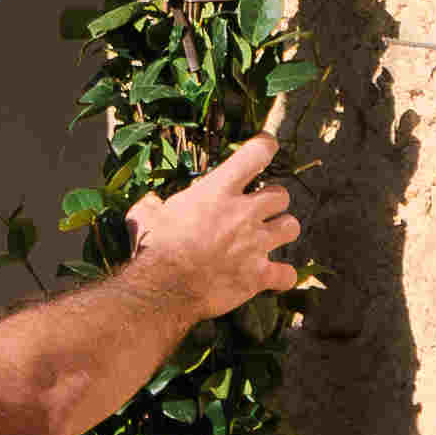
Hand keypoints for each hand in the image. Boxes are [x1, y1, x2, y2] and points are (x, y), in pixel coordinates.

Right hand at [123, 133, 301, 314]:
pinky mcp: (259, 275)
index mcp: (218, 190)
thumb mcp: (144, 215)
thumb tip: (150, 202)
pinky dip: (282, 276)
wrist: (165, 288)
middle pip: (281, 195)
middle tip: (259, 209)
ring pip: (291, 227)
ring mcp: (256, 244)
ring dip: (283, 230)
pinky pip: (287, 274)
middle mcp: (244, 213)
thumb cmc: (154, 248)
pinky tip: (273, 278)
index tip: (266, 146)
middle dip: (273, 200)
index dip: (265, 146)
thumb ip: (151, 204)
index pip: (256, 153)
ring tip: (270, 237)